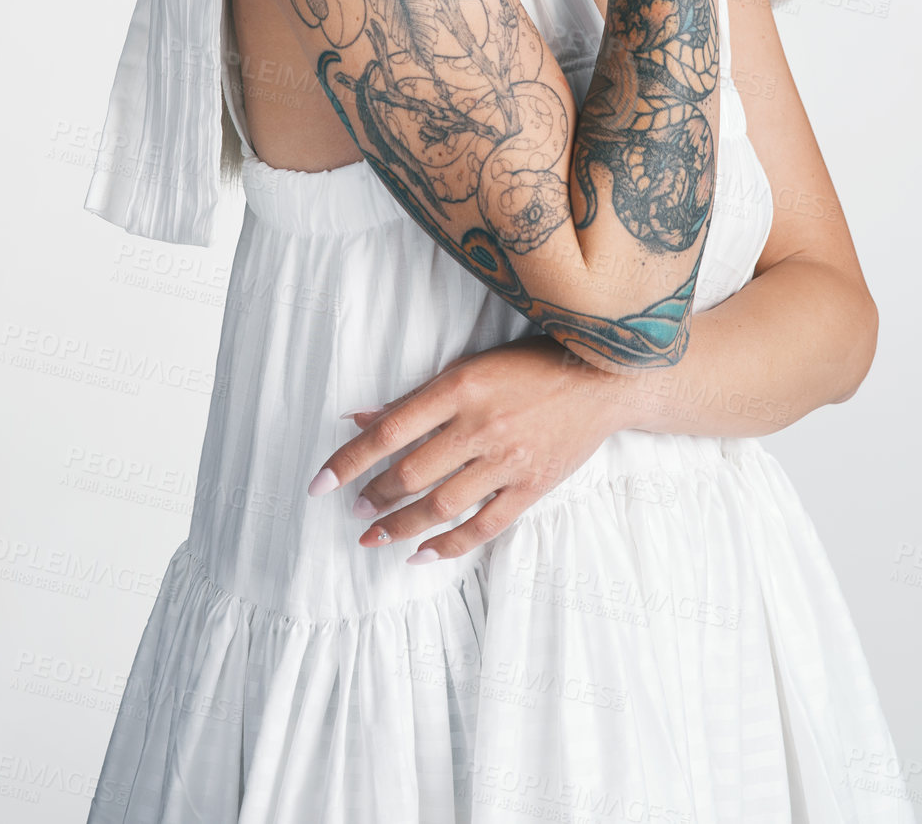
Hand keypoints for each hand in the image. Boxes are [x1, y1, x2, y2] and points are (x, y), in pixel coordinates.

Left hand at [308, 337, 626, 561]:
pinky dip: (449, 546)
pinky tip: (421, 555)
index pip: (389, 431)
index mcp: (460, 388)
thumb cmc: (529, 365)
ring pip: (442, 505)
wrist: (602, 379)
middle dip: (375, 496)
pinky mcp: (533, 486)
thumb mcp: (468, 367)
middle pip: (412, 473)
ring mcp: (509, 460)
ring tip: (374, 535)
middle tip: (355, 509)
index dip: (349, 460)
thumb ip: (414, 399)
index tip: (320, 484)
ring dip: (401, 525)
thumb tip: (358, 418)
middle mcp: (481, 425)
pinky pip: (484, 526)